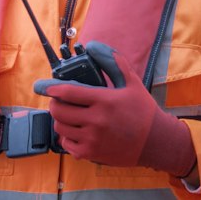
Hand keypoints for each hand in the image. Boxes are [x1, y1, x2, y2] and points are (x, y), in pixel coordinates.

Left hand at [33, 44, 194, 176]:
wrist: (156, 142)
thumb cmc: (143, 111)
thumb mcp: (132, 82)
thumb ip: (113, 62)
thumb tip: (94, 46)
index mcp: (104, 101)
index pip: (68, 92)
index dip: (52, 88)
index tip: (45, 87)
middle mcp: (96, 120)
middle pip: (58, 111)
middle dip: (55, 104)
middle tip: (59, 101)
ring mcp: (93, 139)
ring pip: (60, 127)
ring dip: (61, 120)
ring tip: (68, 115)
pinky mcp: (91, 153)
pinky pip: (66, 144)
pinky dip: (67, 137)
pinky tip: (76, 131)